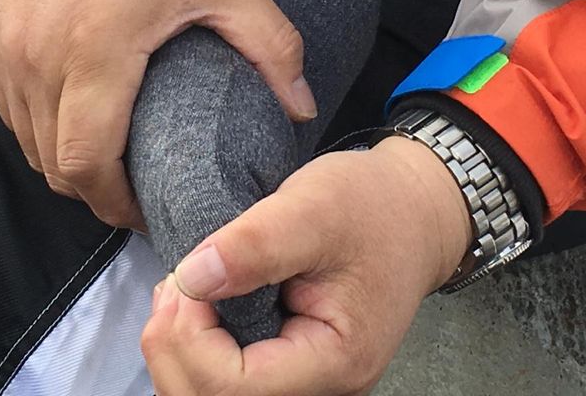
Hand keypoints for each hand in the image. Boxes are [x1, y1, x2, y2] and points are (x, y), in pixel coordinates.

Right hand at [0, 0, 313, 228]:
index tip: (154, 205)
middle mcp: (40, 56)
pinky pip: (10, 110)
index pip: (88, 162)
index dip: (119, 202)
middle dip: (97, 191)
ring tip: (114, 160)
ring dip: (67, 162)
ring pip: (28, 142)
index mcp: (98, 48)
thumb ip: (269, 45)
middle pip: (54, 164)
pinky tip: (80, 119)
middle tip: (141, 189)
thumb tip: (300, 109)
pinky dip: (41, 129)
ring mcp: (8, 48)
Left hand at [141, 137, 471, 394]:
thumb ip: (255, 245)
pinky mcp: (287, 364)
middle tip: (173, 284)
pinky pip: (226, 379)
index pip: (236, 387)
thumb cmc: (373, 207)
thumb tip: (193, 277)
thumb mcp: (314, 207)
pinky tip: (193, 305)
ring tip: (180, 292)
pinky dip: (194, 348)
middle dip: (175, 350)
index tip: (186, 277)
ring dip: (179, 351)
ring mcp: (304, 379)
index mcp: (335, 360)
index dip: (192, 338)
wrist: (412, 212)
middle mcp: (321, 386)